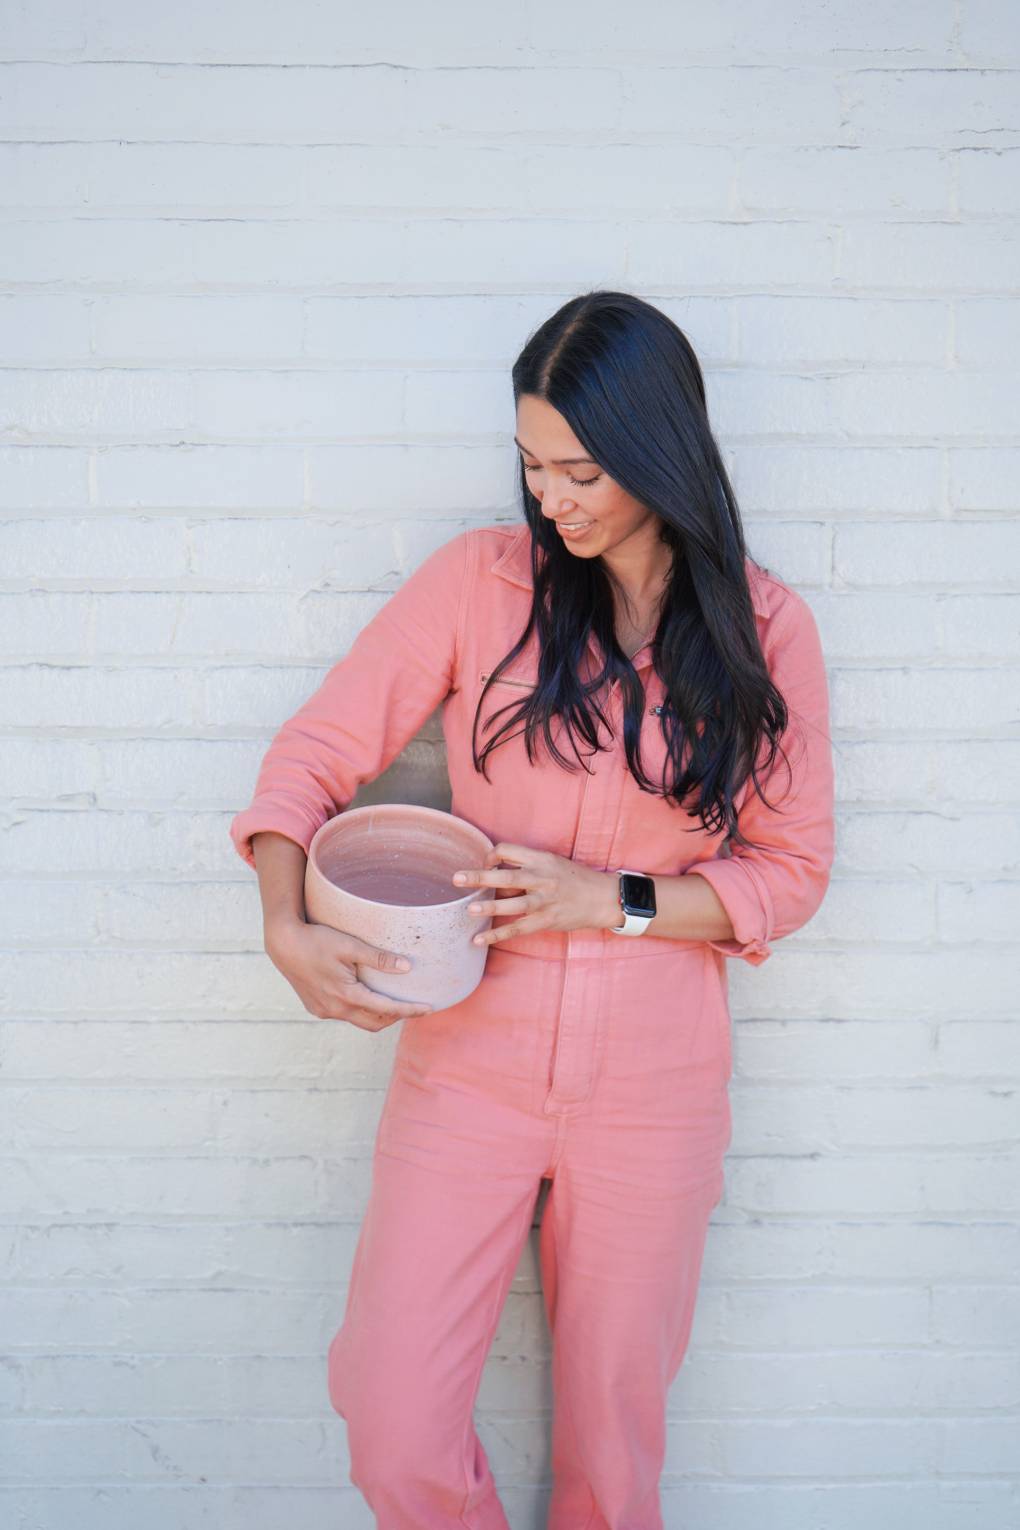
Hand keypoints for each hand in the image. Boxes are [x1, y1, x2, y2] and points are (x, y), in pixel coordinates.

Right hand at [265, 919, 433, 1030]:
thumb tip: (407, 967)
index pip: (387, 1009)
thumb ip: (378, 958)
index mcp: (347, 996)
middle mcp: (335, 1010)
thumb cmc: (316, 940)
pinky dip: (360, 1010)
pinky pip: (344, 1015)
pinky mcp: (316, 1008)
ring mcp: (324, 1011)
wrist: (283, 945)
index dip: (410, 1010)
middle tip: (414, 1006)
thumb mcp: (350, 946)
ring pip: (359, 1021)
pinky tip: (365, 996)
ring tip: (393, 1002)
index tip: (429, 1008)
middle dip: (396, 1017)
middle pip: (375, 1023)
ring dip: (377, 1015)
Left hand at [451, 842, 620, 946]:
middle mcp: (541, 878)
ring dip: (489, 906)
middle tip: (457, 878)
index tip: (484, 863)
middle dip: (480, 876)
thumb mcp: (552, 863)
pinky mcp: (546, 920)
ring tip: (469, 910)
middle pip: (506, 875)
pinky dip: (497, 934)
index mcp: (541, 858)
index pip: (509, 850)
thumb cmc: (574, 878)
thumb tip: (496, 873)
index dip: (492, 854)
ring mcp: (544, 901)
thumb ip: (527, 866)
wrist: (602, 898)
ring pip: (512, 904)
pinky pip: (517, 928)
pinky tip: (479, 939)